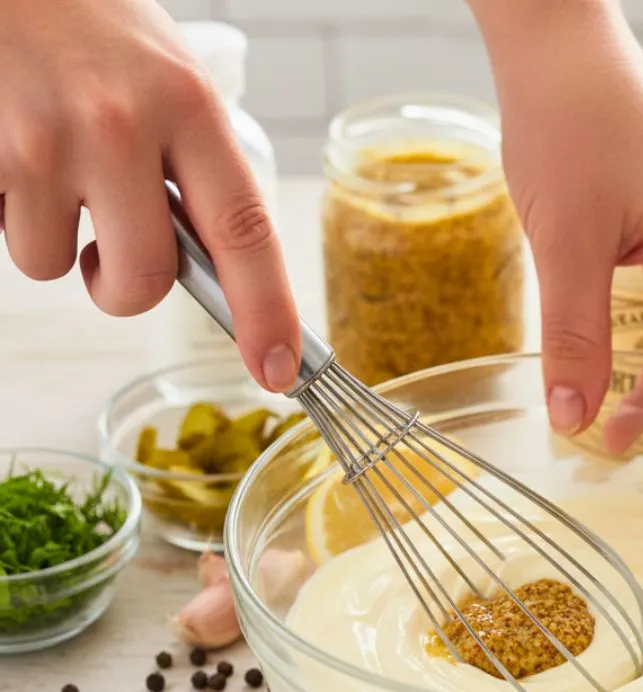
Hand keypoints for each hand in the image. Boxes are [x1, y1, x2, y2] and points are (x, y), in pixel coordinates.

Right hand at [0, 0, 299, 390]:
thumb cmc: (94, 31)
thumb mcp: (172, 83)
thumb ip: (197, 172)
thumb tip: (218, 273)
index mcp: (189, 107)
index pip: (245, 233)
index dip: (267, 313)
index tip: (278, 371)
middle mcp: (119, 124)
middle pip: (143, 281)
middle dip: (121, 289)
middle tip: (107, 250)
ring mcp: (41, 137)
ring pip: (51, 264)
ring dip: (49, 236)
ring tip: (45, 165)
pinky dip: (3, 206)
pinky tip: (9, 149)